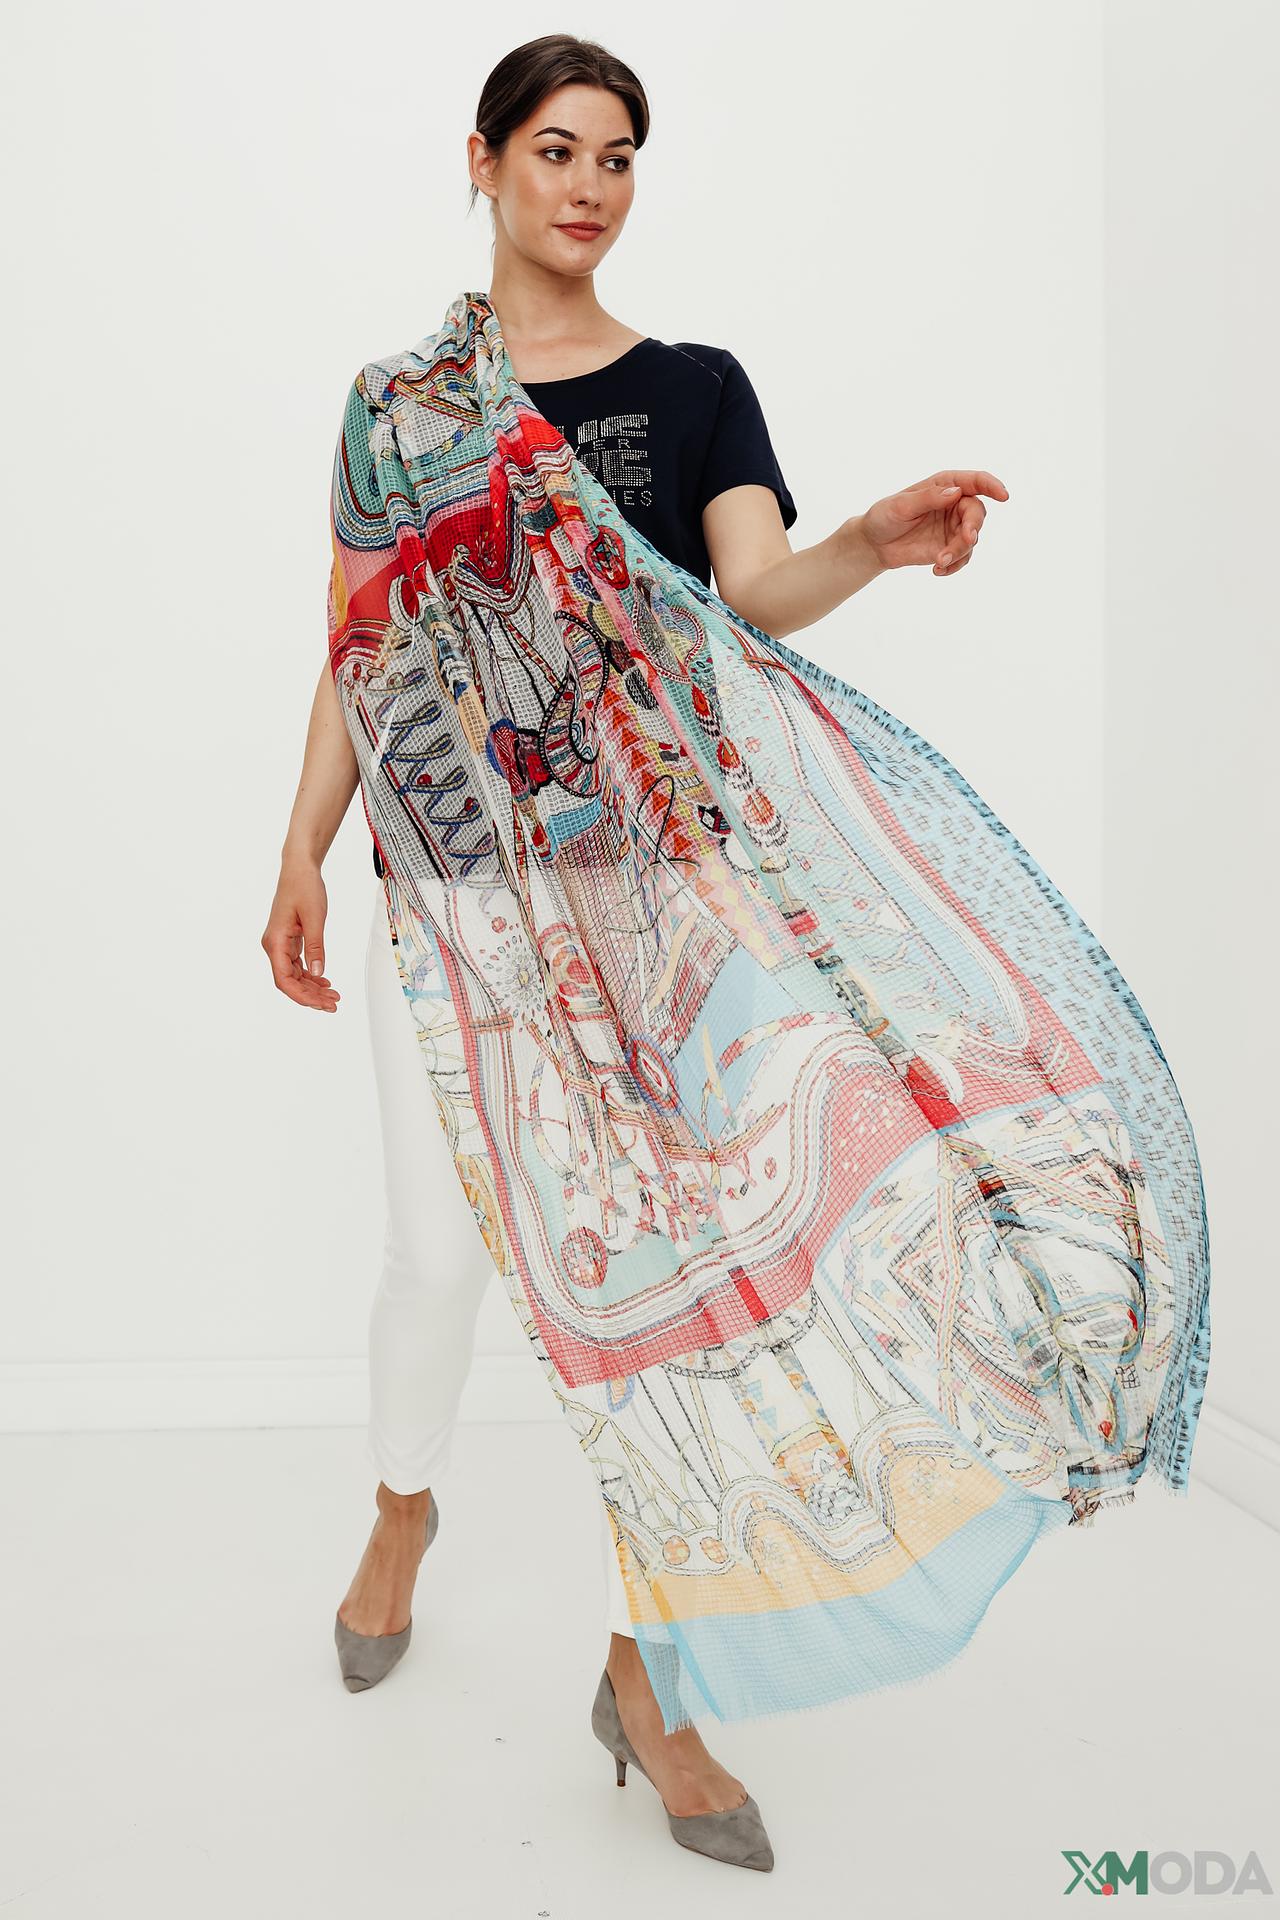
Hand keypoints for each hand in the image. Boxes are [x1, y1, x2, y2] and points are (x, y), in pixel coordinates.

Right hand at [262, 861, 340, 1011]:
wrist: (299, 869)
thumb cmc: (304, 887)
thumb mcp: (314, 917)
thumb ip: (315, 946)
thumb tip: (318, 973)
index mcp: (275, 942)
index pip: (284, 980)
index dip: (302, 996)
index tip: (321, 1004)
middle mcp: (274, 946)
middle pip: (289, 981)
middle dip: (310, 996)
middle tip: (334, 1004)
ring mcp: (280, 944)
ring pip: (294, 975)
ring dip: (312, 988)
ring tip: (333, 996)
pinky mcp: (288, 940)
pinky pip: (297, 965)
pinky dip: (310, 975)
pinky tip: (324, 982)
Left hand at [860, 472, 1008, 576]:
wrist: (874, 544)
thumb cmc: (885, 516)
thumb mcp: (902, 505)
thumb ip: (929, 498)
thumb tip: (955, 493)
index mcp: (945, 485)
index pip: (975, 481)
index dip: (992, 486)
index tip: (1004, 496)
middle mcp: (954, 504)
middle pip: (977, 513)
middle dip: (974, 527)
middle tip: (966, 540)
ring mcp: (954, 527)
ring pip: (972, 538)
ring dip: (959, 551)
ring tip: (940, 561)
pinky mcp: (950, 547)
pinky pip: (963, 557)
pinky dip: (955, 565)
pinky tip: (938, 570)